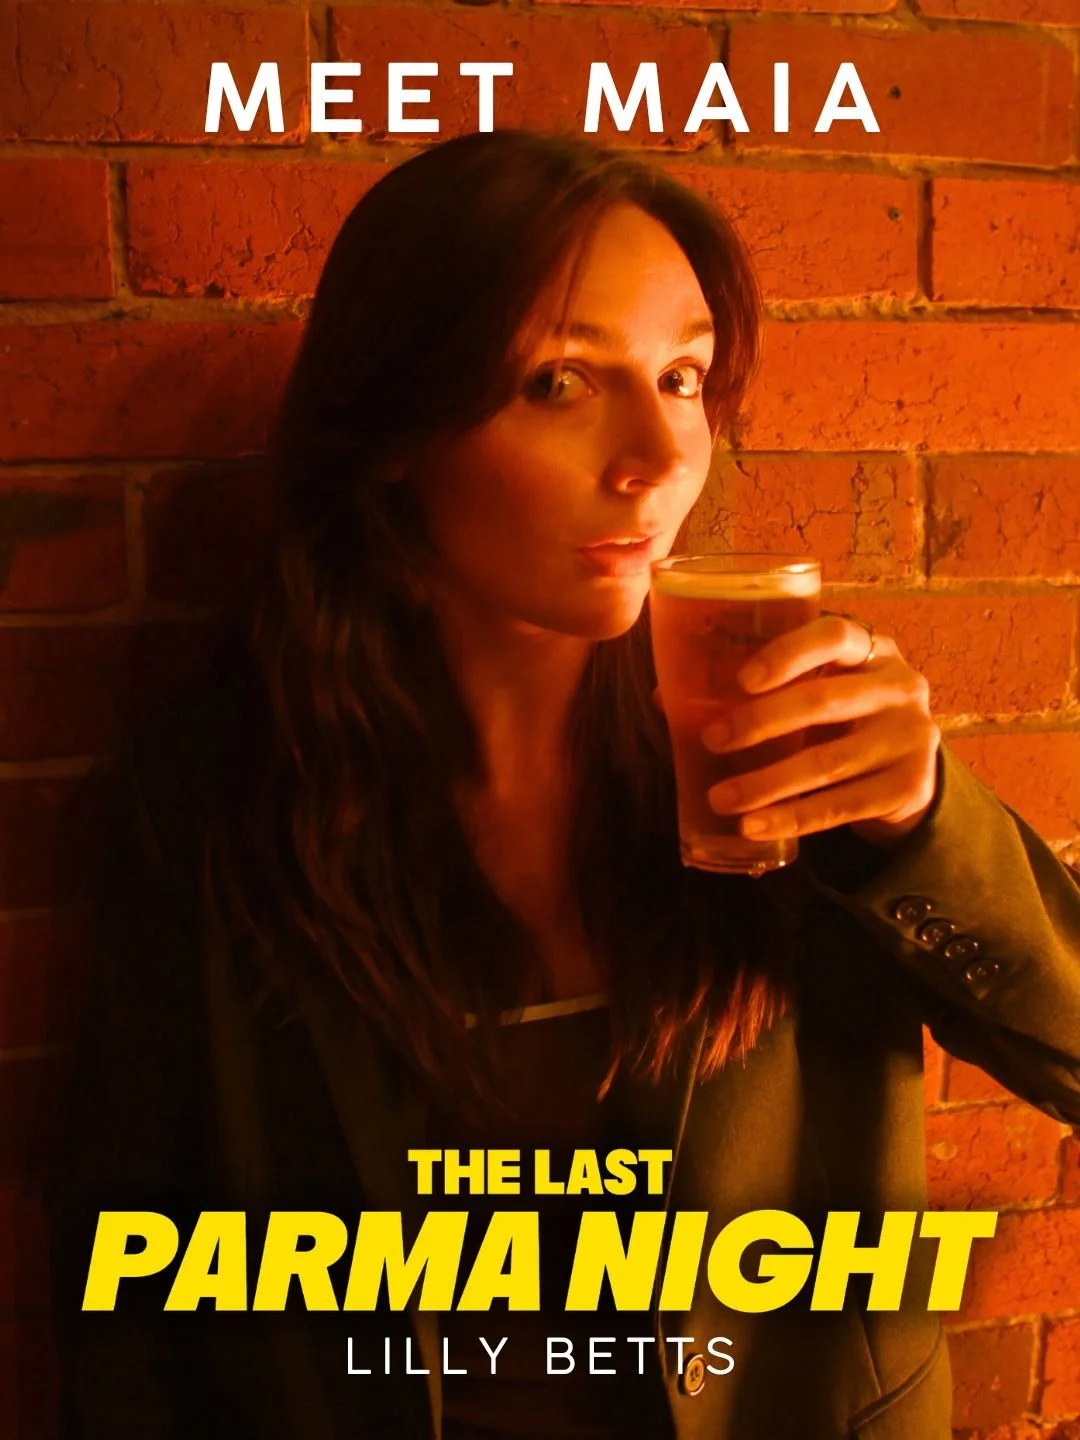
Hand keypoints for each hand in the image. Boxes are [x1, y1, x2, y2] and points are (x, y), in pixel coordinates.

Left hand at [663, 614, 940, 850]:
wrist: (907, 774)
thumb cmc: (841, 719)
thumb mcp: (819, 689)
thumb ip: (760, 688)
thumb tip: (667, 698)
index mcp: (872, 648)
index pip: (833, 635)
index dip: (787, 655)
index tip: (742, 680)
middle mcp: (900, 686)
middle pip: (823, 701)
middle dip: (760, 723)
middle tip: (712, 740)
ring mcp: (910, 737)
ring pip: (827, 763)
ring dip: (766, 783)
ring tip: (721, 798)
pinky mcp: (908, 787)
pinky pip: (840, 806)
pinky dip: (792, 818)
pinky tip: (754, 826)